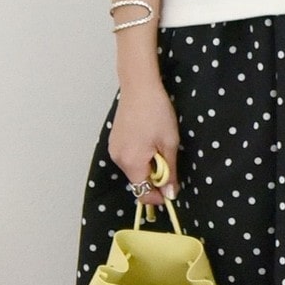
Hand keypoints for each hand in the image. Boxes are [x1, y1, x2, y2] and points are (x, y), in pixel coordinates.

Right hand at [107, 79, 181, 205]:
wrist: (139, 87)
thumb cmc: (157, 113)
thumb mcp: (169, 143)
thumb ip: (169, 171)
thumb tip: (171, 194)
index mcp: (132, 163)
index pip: (142, 194)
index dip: (158, 197)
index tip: (171, 191)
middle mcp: (118, 160)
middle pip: (137, 182)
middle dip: (154, 180)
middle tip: (169, 163)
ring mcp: (113, 150)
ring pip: (133, 170)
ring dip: (147, 168)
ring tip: (159, 148)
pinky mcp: (114, 141)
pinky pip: (128, 159)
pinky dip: (139, 158)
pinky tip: (148, 142)